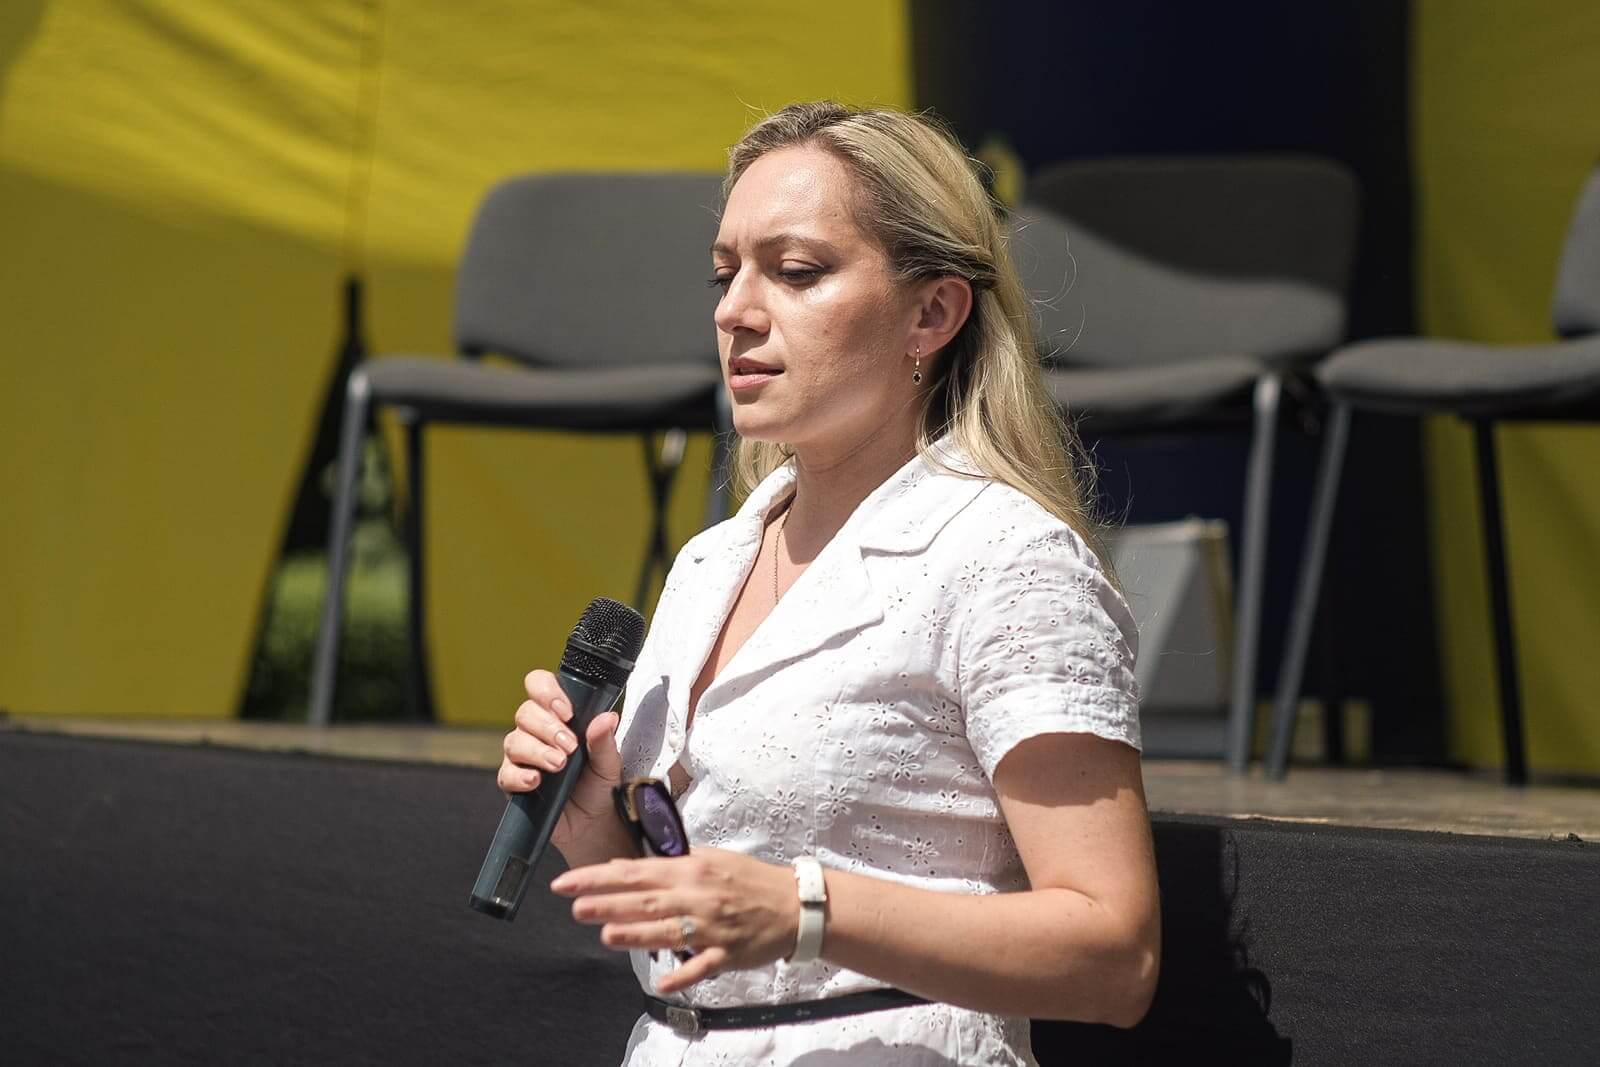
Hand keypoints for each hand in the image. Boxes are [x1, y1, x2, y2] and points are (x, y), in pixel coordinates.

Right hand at [498, 669, 624, 855]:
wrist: (594, 823)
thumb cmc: (599, 785)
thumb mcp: (609, 762)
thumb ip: (604, 740)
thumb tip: (607, 717)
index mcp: (558, 716)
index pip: (539, 686)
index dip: (547, 692)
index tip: (566, 711)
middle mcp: (536, 732)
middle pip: (525, 713)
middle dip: (548, 728)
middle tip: (570, 746)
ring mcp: (522, 757)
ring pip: (514, 741)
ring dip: (538, 751)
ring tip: (559, 765)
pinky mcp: (514, 783)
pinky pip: (505, 773)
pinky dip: (520, 775)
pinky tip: (536, 781)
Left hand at [550, 850, 800, 994]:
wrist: (793, 902)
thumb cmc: (747, 879)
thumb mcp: (708, 859)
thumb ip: (668, 864)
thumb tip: (624, 867)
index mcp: (690, 869)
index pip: (635, 872)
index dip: (598, 878)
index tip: (568, 883)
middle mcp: (697, 896)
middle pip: (646, 901)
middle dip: (608, 904)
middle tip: (575, 908)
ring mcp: (712, 926)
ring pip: (668, 931)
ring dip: (636, 934)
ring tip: (605, 935)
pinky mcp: (727, 952)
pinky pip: (702, 965)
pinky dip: (683, 974)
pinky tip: (661, 982)